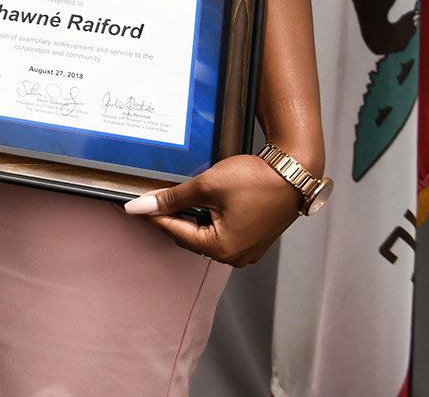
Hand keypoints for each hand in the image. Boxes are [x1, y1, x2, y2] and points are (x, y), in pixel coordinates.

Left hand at [123, 152, 305, 264]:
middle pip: (188, 237)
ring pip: (205, 236)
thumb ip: (172, 198)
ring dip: (190, 218)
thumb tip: (140, 206)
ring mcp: (247, 251)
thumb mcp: (207, 186)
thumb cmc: (255, 179)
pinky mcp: (254, 241)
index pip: (174, 232)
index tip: (133, 205)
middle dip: (172, 217)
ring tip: (177, 197)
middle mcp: (235, 257)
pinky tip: (201, 202)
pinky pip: (222, 233)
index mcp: (222, 249)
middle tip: (154, 197)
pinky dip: (208, 220)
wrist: (294, 173)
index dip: (153, 216)